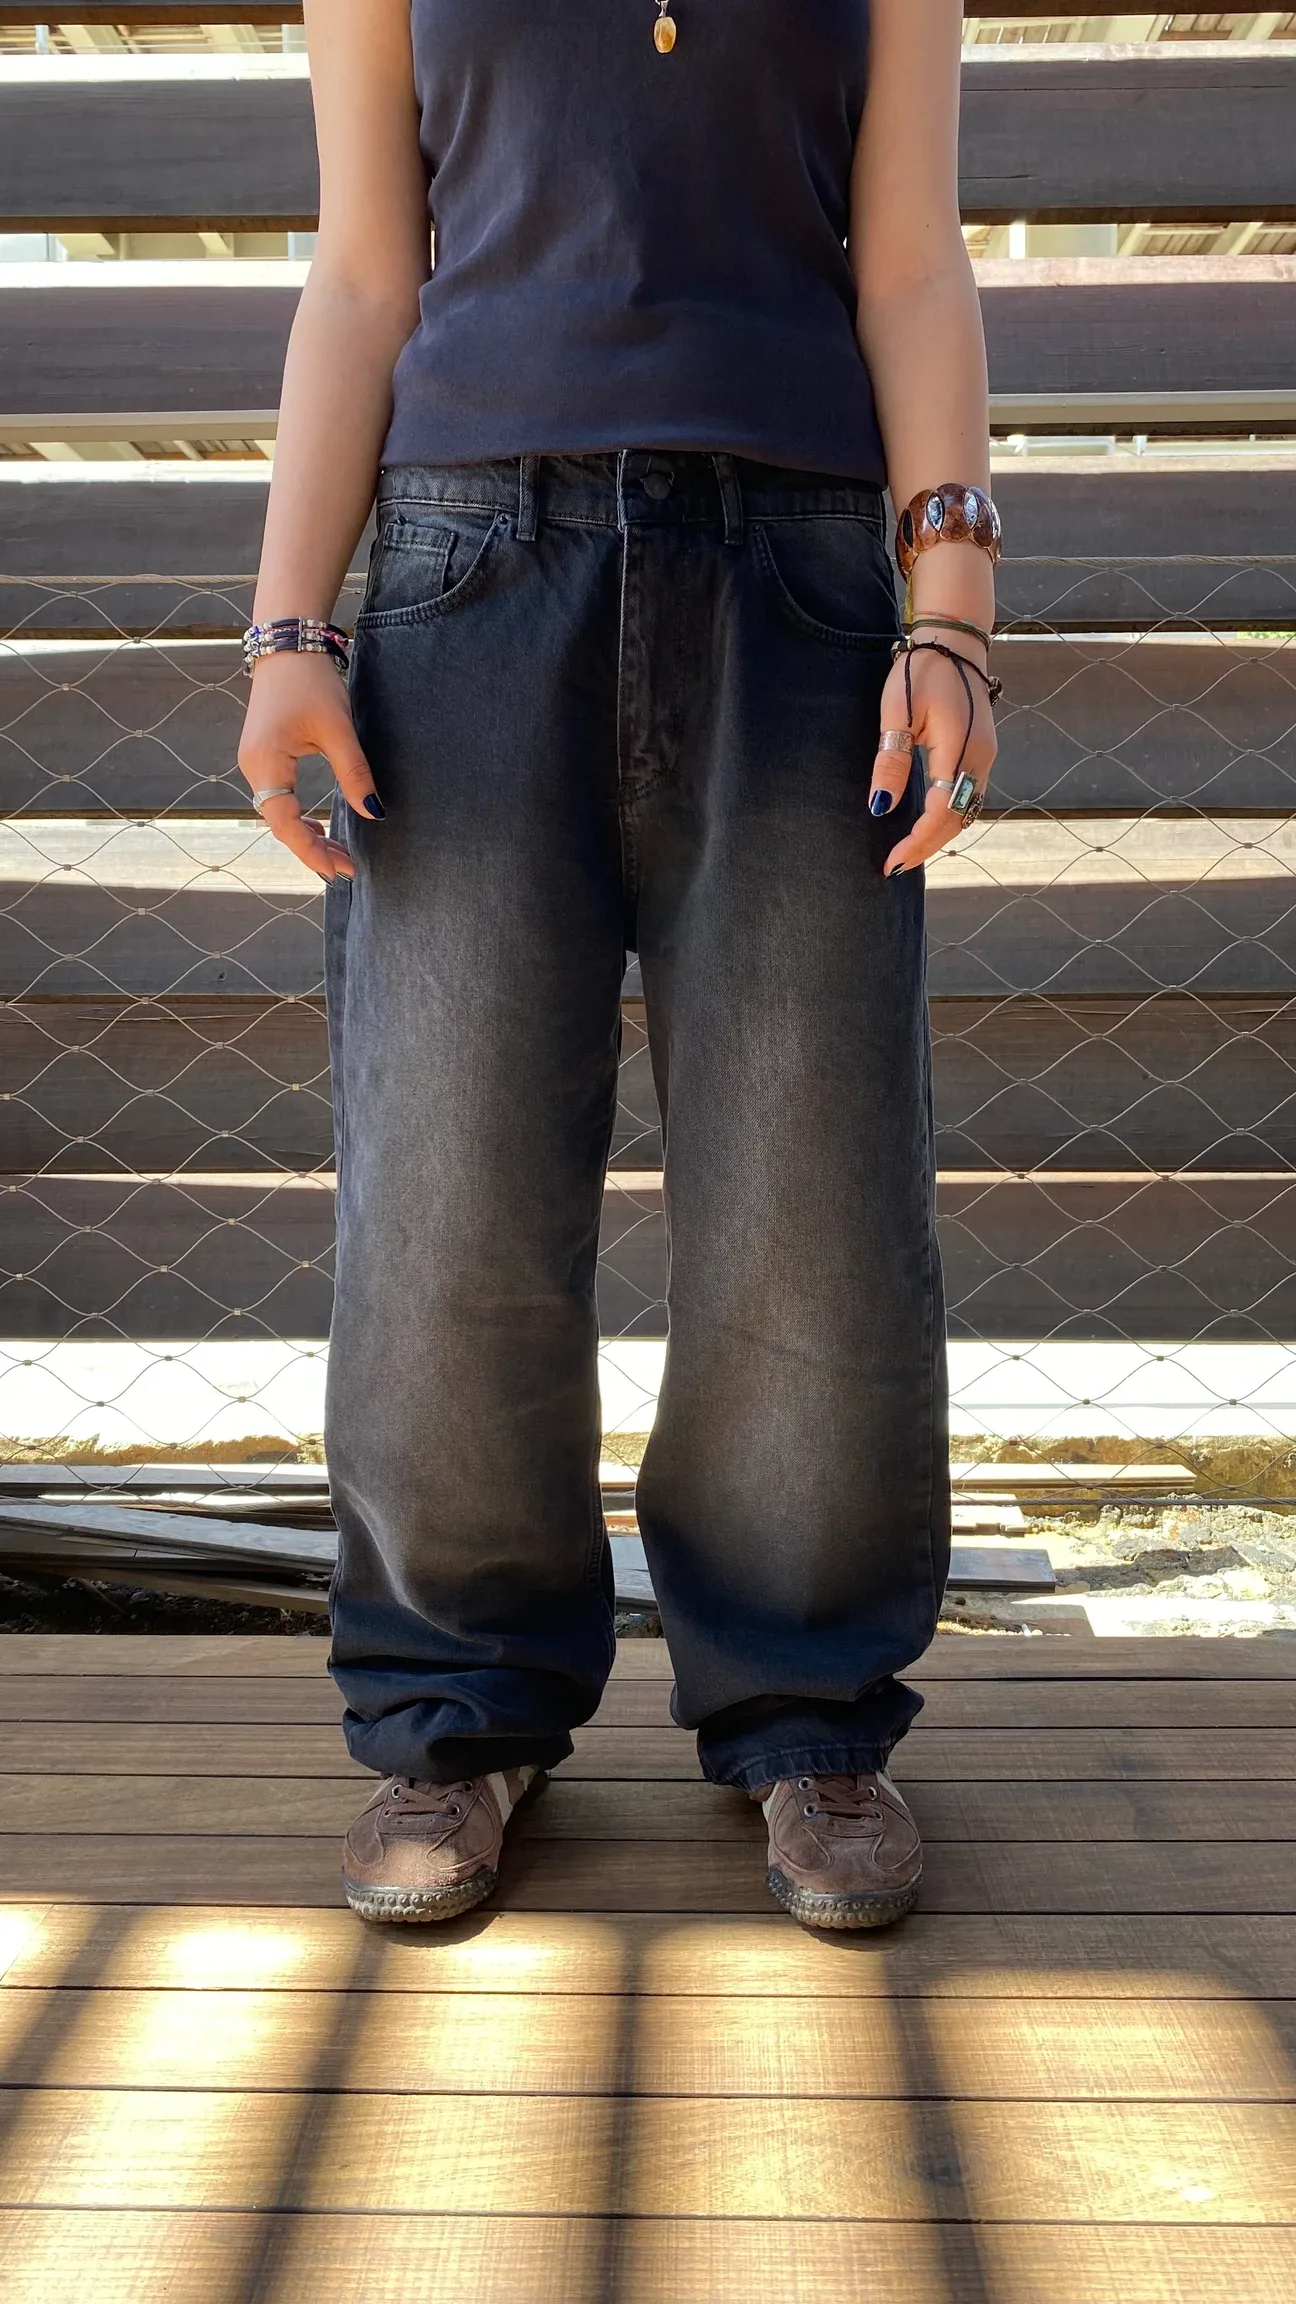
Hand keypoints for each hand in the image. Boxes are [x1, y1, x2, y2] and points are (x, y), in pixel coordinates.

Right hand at [237, 652, 381, 880]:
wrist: (287, 644)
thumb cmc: (310, 681)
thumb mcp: (338, 729)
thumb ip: (354, 773)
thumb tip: (375, 812)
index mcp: (265, 763)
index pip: (286, 824)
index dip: (313, 851)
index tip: (341, 870)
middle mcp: (252, 767)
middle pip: (280, 824)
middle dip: (312, 849)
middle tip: (347, 868)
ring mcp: (255, 762)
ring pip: (278, 813)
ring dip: (306, 834)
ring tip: (337, 854)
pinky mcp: (264, 755)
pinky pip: (278, 798)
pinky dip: (299, 817)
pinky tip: (320, 827)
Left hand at [868, 643, 997, 875]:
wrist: (954, 643)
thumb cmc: (920, 671)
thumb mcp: (896, 712)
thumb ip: (891, 762)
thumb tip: (881, 807)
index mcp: (959, 747)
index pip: (942, 811)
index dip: (917, 841)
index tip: (891, 861)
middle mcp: (979, 758)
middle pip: (957, 819)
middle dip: (926, 847)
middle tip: (894, 866)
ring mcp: (985, 757)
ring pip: (966, 812)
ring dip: (938, 836)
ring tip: (907, 854)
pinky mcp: (981, 754)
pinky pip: (968, 797)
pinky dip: (948, 818)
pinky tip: (926, 827)